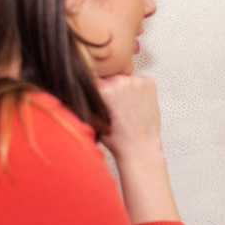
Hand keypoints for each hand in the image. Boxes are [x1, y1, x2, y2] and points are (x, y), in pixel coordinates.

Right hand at [96, 74, 179, 223]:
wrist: (140, 147)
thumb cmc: (116, 139)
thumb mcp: (91, 118)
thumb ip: (84, 99)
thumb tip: (76, 85)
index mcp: (103, 89)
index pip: (91, 79)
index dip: (93, 90)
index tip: (96, 98)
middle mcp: (120, 81)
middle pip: (108, 78)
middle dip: (108, 89)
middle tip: (112, 107)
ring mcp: (137, 81)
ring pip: (122, 78)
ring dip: (122, 88)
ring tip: (125, 107)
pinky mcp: (149, 82)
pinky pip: (137, 80)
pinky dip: (136, 89)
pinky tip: (135, 104)